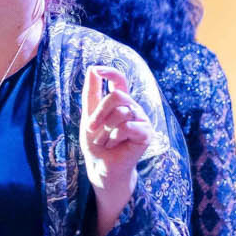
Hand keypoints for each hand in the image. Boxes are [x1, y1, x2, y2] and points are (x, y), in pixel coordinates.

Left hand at [80, 66, 152, 193]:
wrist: (101, 167)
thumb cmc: (96, 143)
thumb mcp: (88, 116)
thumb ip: (91, 93)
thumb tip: (92, 68)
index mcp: (120, 102)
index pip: (119, 80)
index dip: (110, 72)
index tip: (97, 70)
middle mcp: (132, 107)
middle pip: (116, 97)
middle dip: (99, 114)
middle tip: (92, 129)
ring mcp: (141, 119)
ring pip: (120, 113)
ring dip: (105, 131)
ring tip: (106, 141)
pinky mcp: (146, 133)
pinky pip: (127, 127)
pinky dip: (115, 138)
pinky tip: (116, 145)